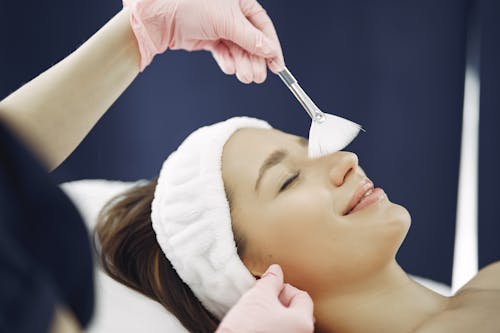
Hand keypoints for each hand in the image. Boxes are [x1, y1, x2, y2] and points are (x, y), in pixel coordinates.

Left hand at [123, 0, 284, 82]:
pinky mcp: (206, 38)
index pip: (263, 26)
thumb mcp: (229, 21)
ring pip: (237, 48)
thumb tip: (270, 51)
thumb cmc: (191, 4)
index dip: (271, 47)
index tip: (277, 66)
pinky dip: (227, 61)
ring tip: (246, 76)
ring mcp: (218, 26)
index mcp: (241, 2)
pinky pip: (222, 52)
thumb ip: (251, 38)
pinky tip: (230, 68)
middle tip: (259, 77)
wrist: (159, 14)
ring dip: (242, 63)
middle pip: (250, 40)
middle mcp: (231, 13)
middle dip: (255, 60)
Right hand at [216, 264, 313, 332]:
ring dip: (273, 316)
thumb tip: (275, 272)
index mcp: (303, 323)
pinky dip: (269, 328)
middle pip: (295, 312)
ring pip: (286, 325)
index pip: (301, 297)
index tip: (268, 289)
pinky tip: (254, 328)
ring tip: (255, 315)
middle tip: (262, 301)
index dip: (284, 288)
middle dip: (279, 302)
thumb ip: (271, 281)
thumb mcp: (258, 297)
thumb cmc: (246, 329)